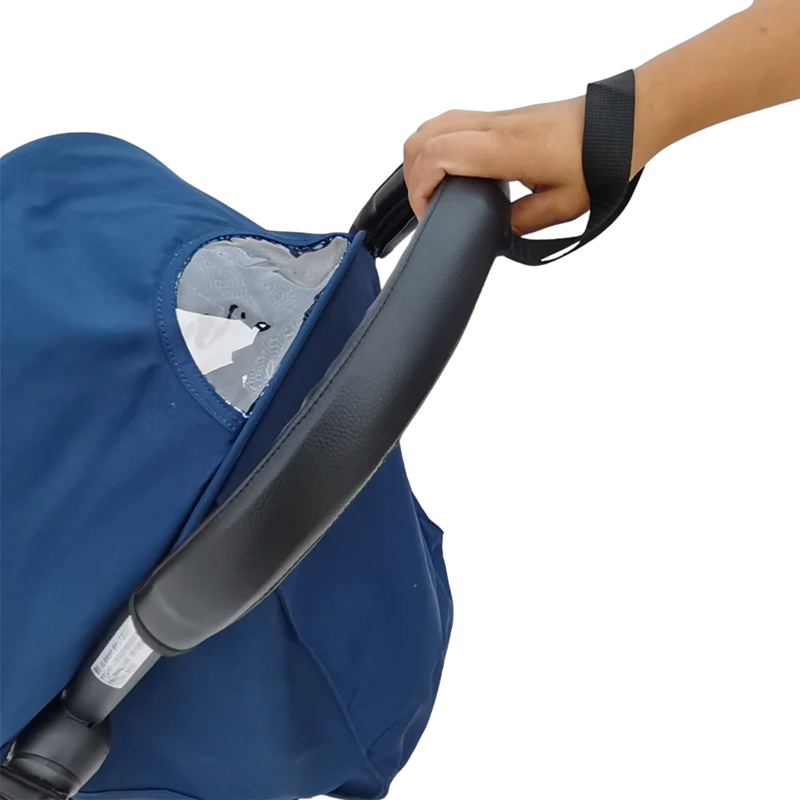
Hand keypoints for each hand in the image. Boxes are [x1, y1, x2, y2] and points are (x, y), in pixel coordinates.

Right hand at [403, 97, 591, 235]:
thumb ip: (521, 223)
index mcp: (506, 148)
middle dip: (412, 175)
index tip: (429, 214)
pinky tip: (449, 168)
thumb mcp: (562, 207)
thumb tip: (496, 230)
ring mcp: (495, 116)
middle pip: (424, 136)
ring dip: (421, 155)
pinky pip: (451, 121)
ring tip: (431, 189)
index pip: (438, 155)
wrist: (623, 122)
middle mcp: (494, 126)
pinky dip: (436, 144)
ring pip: (433, 123)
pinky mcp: (500, 116)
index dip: (420, 188)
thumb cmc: (599, 159)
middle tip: (425, 205)